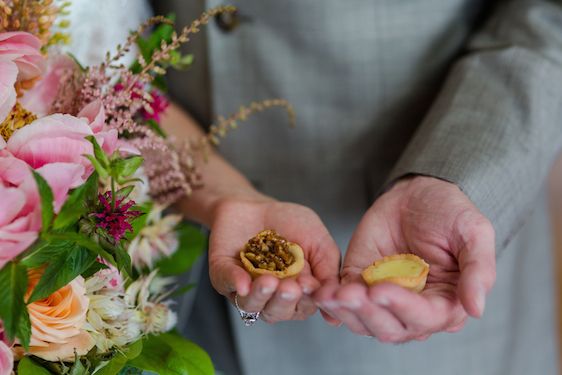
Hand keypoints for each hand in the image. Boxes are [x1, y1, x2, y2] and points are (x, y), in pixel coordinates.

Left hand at [209, 193, 340, 322]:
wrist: (257, 203)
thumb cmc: (291, 224)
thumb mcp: (319, 243)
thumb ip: (329, 272)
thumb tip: (335, 318)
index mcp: (296, 293)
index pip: (303, 307)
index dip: (306, 299)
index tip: (309, 285)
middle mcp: (269, 297)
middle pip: (276, 311)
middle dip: (283, 301)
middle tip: (289, 287)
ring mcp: (244, 288)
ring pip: (250, 305)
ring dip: (260, 296)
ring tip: (269, 281)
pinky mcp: (222, 274)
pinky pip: (225, 283)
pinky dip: (235, 282)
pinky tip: (244, 282)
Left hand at [315, 176, 495, 341]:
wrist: (417, 193)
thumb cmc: (450, 213)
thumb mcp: (473, 232)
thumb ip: (478, 270)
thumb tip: (476, 310)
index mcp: (446, 302)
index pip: (425, 317)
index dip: (403, 307)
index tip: (381, 290)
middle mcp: (413, 308)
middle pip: (390, 327)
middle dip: (369, 312)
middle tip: (351, 293)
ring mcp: (383, 298)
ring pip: (363, 321)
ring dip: (345, 311)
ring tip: (329, 294)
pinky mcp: (359, 282)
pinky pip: (342, 301)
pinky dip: (330, 301)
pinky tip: (319, 291)